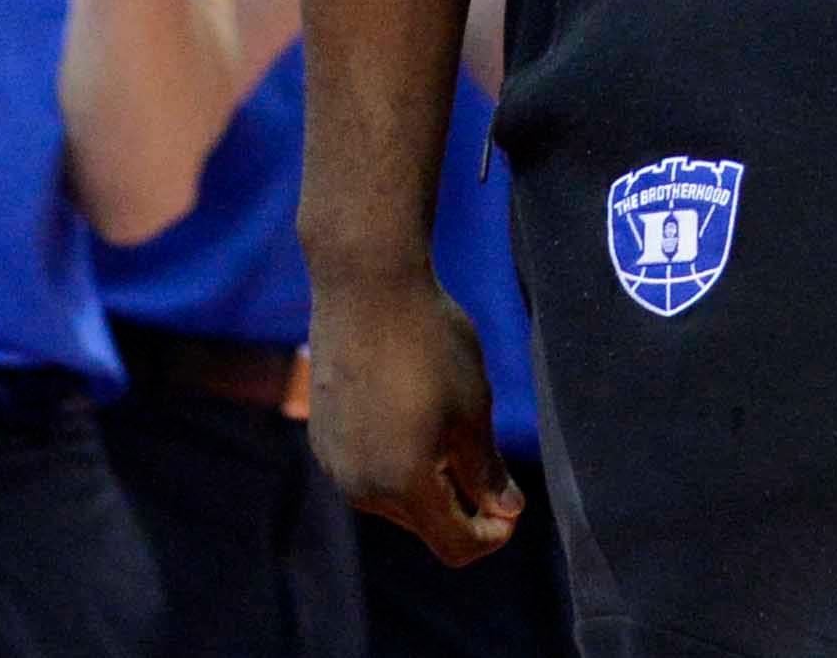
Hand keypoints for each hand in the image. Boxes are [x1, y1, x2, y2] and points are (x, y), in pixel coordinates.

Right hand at [311, 267, 519, 565]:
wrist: (368, 290)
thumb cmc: (431, 344)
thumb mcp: (473, 408)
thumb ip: (487, 470)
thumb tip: (507, 512)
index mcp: (404, 484)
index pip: (455, 545)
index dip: (491, 537)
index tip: (513, 508)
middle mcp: (361, 488)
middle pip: (425, 525)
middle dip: (463, 507)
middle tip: (494, 464)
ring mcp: (335, 466)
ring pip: (395, 499)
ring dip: (431, 483)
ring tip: (454, 427)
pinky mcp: (323, 441)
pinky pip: (368, 472)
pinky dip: (399, 461)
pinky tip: (417, 416)